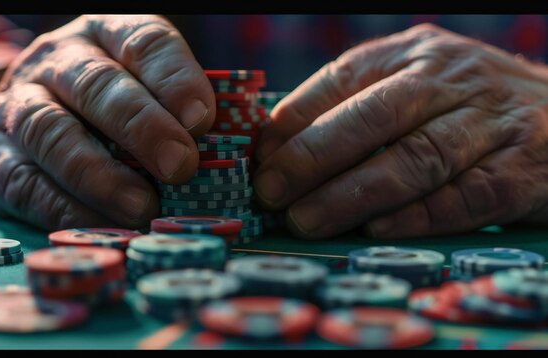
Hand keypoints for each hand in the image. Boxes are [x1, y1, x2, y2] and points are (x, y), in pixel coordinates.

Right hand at [0, 15, 214, 229]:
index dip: (175, 79)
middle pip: (97, 86)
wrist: (25, 114)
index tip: (203, 119)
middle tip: (180, 165)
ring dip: (101, 174)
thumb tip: (228, 160)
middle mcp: (59, 62)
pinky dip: (69, 209)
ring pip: (52, 131)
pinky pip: (29, 183)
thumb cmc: (108, 106)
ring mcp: (19, 106)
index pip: (144, 44)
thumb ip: (182, 115)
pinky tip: (104, 226)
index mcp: (108, 36)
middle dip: (142, 127)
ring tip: (142, 206)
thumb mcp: (145, 89)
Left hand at [254, 23, 547, 238]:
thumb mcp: (413, 87)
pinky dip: (416, 217)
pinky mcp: (522, 170)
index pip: (341, 80)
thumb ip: (356, 110)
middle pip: (373, 117)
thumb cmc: (466, 108)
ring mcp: (490, 123)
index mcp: (412, 55)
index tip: (261, 160)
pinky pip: (464, 197)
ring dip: (354, 194)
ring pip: (414, 158)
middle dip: (313, 157)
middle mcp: (451, 80)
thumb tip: (280, 151)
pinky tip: (375, 232)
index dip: (294, 122)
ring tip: (307, 221)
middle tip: (271, 194)